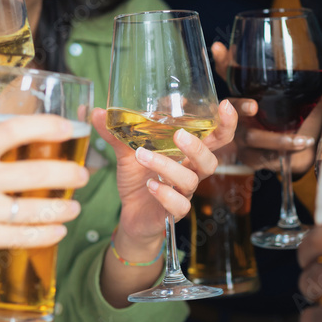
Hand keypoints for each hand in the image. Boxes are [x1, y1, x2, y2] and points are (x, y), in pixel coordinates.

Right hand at [0, 115, 88, 321]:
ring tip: (74, 207)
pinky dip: (44, 234)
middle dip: (67, 174)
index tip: (71, 128)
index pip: (14, 129)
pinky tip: (57, 231)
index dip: (47, 126)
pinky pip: (19, 236)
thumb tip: (23, 143)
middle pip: (33, 172)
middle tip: (83, 175)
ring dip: (60, 208)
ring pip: (32, 208)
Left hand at [93, 99, 236, 243]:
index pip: (215, 138)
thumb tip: (97, 111)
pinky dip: (165, 194)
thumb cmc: (138, 181)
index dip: (225, 124)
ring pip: (190, 180)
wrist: (130, 217)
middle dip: (198, 146)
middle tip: (180, 135)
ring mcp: (183, 194)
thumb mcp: (126, 154)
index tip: (225, 105)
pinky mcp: (173, 213)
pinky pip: (179, 205)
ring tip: (142, 156)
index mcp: (186, 154)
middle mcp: (190, 173)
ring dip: (167, 166)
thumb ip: (117, 133)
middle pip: (210, 160)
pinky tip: (150, 186)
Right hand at [211, 41, 321, 172]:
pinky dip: (283, 154)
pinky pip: (263, 157)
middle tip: (253, 106)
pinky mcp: (251, 158)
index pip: (230, 75)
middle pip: (231, 107)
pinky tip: (300, 149)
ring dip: (275, 139)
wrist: (301, 158)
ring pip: (251, 137)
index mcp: (249, 95)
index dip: (223, 62)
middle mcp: (240, 115)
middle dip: (239, 106)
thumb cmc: (299, 125)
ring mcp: (243, 137)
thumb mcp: (309, 107)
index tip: (218, 48)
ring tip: (301, 140)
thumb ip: (320, 96)